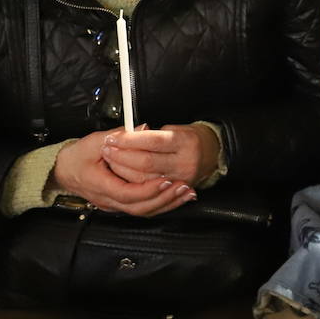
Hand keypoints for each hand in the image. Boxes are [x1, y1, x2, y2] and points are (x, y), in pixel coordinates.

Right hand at [52, 129, 195, 215]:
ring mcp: (113, 205)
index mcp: (99, 184)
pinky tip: (176, 197)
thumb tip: (142, 128)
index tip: (166, 179)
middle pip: (138, 208)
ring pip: (141, 211)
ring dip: (166, 203)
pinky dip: (160, 204)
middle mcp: (107, 199)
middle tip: (183, 186)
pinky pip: (141, 209)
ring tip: (185, 193)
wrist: (63, 171)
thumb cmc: (78, 156)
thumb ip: (119, 135)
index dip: (148, 189)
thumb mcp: (94, 141)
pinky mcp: (120, 204)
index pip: (127, 194)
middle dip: (163, 198)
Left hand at [102, 123, 219, 186]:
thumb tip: (127, 134)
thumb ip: (151, 133)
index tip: (114, 137)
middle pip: (145, 162)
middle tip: (108, 149)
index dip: (129, 140)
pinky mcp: (175, 190)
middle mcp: (184, 162)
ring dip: (122, 170)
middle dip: (122, 156)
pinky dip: (132, 183)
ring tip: (111, 160)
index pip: (152, 141)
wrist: (211, 153)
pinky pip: (148, 190)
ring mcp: (180, 179)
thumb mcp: (175, 128)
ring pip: (144, 179)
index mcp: (185, 142)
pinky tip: (122, 175)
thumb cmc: (191, 139)